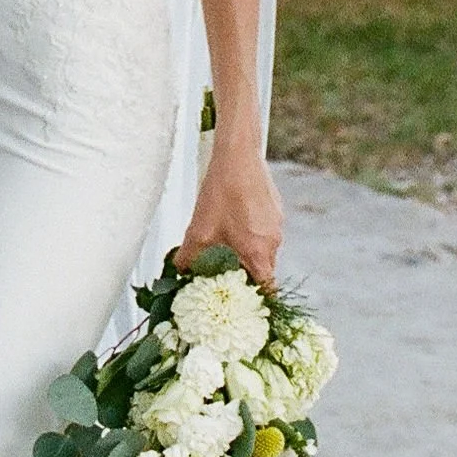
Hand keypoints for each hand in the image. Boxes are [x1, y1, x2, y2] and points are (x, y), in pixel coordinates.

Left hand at [175, 141, 282, 286]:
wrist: (238, 155)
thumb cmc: (222, 191)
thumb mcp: (199, 230)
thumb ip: (189, 258)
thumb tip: (179, 272)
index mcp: (259, 253)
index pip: (267, 290)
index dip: (255, 299)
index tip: (242, 301)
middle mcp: (273, 242)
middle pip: (265, 271)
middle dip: (247, 274)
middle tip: (226, 274)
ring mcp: (277, 225)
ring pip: (265, 250)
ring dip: (248, 252)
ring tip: (226, 243)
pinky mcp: (275, 210)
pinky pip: (266, 231)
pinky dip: (252, 233)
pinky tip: (234, 220)